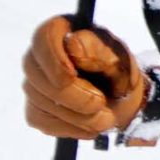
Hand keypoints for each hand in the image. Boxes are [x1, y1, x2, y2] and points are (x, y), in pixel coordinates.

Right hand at [23, 16, 145, 138]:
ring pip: (40, 102)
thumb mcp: (120, 59)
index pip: (43, 38)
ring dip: (78, 116)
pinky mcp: (35, 109)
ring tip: (106, 118)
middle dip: (72, 96)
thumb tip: (73, 45)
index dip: (53, 59)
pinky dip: (70, 128)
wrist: (124, 100)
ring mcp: (35, 83)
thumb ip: (99, 52)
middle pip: (38, 75)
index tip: (70, 77)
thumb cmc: (120, 72)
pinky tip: (90, 125)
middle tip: (101, 104)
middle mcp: (41, 56)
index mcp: (62, 31)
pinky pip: (42, 121)